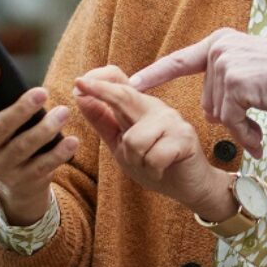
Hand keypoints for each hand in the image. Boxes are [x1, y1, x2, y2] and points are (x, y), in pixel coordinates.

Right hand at [0, 57, 78, 225]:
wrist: (18, 179)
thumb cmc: (7, 132)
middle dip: (20, 109)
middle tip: (43, 91)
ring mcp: (0, 166)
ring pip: (22, 147)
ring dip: (44, 129)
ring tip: (64, 112)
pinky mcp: (22, 181)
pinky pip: (41, 167)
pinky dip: (58, 154)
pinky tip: (72, 141)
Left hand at [73, 66, 233, 219]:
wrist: (188, 185)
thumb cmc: (155, 163)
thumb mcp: (121, 145)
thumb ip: (104, 122)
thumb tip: (80, 98)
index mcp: (139, 107)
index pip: (120, 83)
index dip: (99, 81)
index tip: (78, 82)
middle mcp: (156, 108)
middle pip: (124, 96)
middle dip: (102, 91)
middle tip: (80, 84)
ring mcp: (172, 120)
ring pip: (135, 139)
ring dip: (136, 160)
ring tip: (150, 164)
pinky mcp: (185, 136)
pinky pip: (154, 155)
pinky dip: (153, 169)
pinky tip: (162, 169)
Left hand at [129, 29, 266, 158]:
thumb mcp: (250, 67)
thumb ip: (225, 80)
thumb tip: (210, 112)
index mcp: (220, 42)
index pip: (179, 61)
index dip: (154, 75)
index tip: (129, 83)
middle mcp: (219, 48)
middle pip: (207, 100)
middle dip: (229, 116)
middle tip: (255, 117)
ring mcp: (226, 64)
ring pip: (218, 113)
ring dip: (240, 127)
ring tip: (260, 128)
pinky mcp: (236, 83)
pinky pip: (230, 120)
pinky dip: (244, 134)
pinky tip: (258, 139)